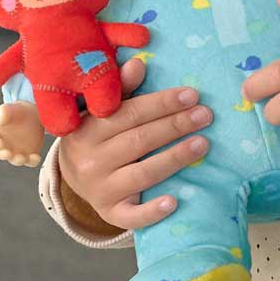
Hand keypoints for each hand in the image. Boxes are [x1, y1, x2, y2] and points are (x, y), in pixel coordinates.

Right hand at [0, 101, 45, 166]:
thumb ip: (4, 112)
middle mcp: (4, 146)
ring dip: (18, 160)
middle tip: (8, 153)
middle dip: (4, 155)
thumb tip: (0, 121)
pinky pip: (30, 161)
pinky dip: (32, 161)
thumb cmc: (17, 111)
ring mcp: (16, 151)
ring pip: (15, 160)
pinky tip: (36, 157)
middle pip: (0, 154)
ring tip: (22, 157)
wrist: (34, 114)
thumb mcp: (11, 108)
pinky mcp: (29, 154)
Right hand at [57, 59, 211, 229]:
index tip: (192, 95)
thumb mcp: (100, 110)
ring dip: (175, 158)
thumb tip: (139, 64)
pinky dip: (152, 211)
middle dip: (175, 126)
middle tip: (205, 116)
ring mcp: (99, 190)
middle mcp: (89, 160)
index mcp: (86, 130)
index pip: (129, 114)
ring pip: (142, 173)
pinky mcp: (110, 213)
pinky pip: (131, 216)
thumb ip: (120, 89)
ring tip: (203, 144)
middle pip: (139, 141)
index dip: (162, 103)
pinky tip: (174, 202)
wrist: (74, 176)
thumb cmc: (96, 134)